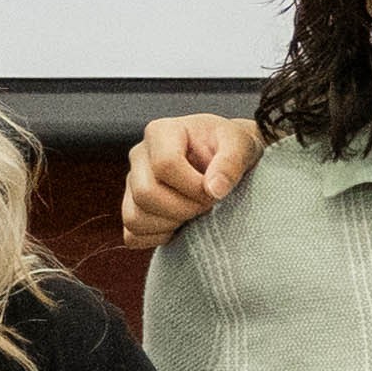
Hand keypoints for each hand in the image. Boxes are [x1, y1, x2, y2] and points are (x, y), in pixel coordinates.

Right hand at [116, 112, 265, 251]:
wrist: (224, 158)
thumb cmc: (231, 148)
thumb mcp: (240, 145)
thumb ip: (231, 163)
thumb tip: (214, 190)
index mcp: (161, 132)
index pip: (165, 165)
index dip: (194, 187)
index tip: (215, 191)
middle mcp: (139, 155)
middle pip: (145, 193)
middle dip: (182, 208)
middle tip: (206, 205)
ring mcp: (131, 183)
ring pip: (135, 217)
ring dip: (170, 225)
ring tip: (194, 213)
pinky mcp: (130, 207)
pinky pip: (133, 235)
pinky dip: (156, 238)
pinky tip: (179, 226)